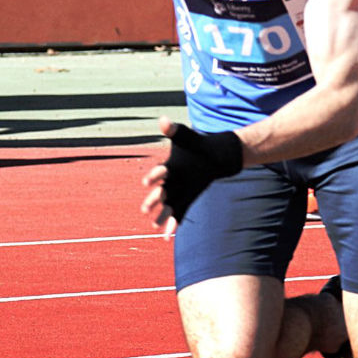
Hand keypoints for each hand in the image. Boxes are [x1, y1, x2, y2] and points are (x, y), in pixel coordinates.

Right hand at [141, 117, 243, 236]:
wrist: (213, 156)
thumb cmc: (196, 146)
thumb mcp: (186, 137)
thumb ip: (175, 130)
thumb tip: (163, 120)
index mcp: (169, 168)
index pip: (159, 173)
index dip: (153, 177)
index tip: (146, 182)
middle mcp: (170, 182)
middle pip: (160, 193)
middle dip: (153, 200)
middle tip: (145, 209)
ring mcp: (178, 192)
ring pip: (167, 206)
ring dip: (161, 215)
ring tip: (154, 225)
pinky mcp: (186, 200)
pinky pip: (179, 214)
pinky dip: (173, 225)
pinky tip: (167, 238)